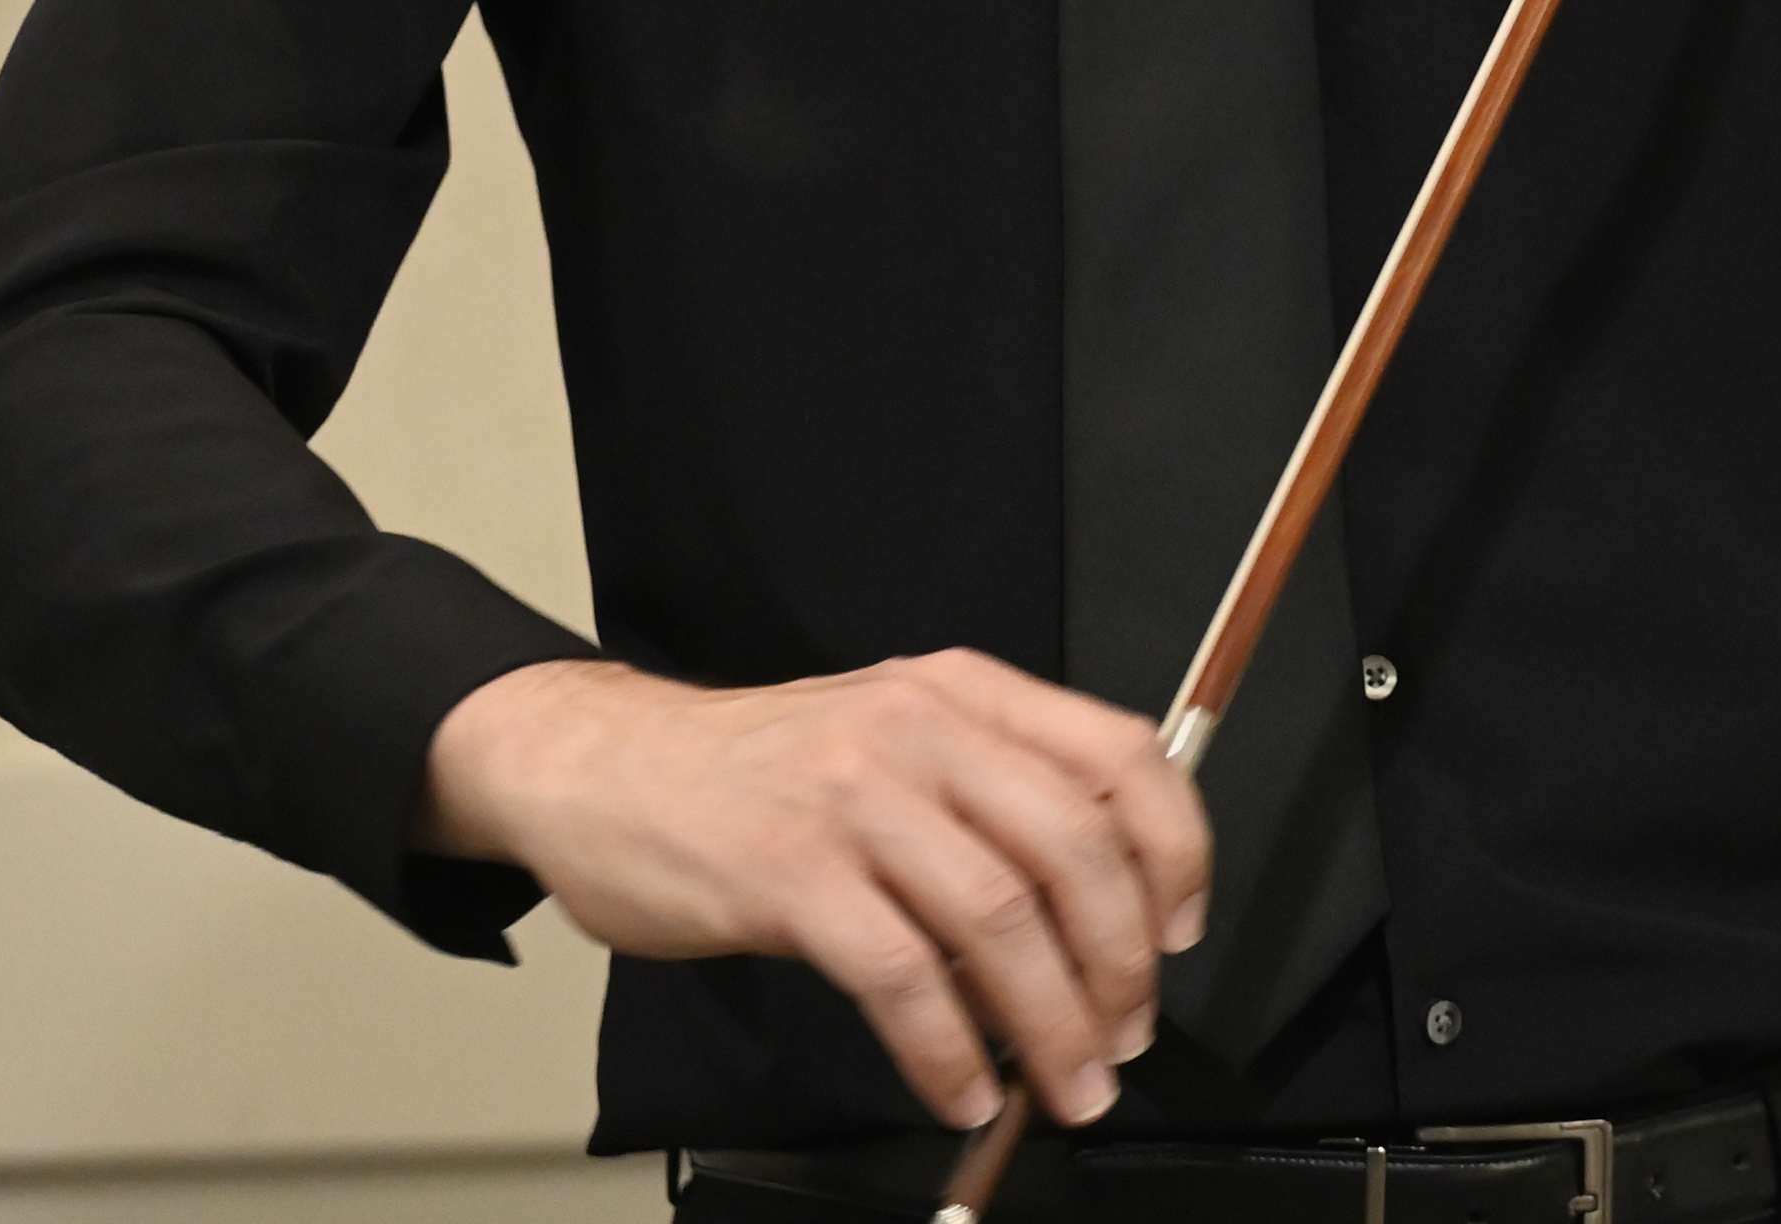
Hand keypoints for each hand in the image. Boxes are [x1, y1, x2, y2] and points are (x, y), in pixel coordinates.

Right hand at [415, 651, 1207, 1129]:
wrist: (600, 763)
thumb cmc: (753, 768)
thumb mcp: (889, 737)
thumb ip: (988, 794)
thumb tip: (1093, 905)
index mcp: (963, 693)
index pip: (1120, 756)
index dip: (1174, 850)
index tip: (1179, 931)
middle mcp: (920, 732)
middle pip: (1074, 851)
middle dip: (1120, 965)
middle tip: (1123, 1037)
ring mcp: (853, 800)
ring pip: (1001, 921)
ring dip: (1051, 1023)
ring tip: (1064, 1081)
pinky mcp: (788, 876)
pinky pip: (902, 978)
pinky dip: (948, 1050)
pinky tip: (962, 1088)